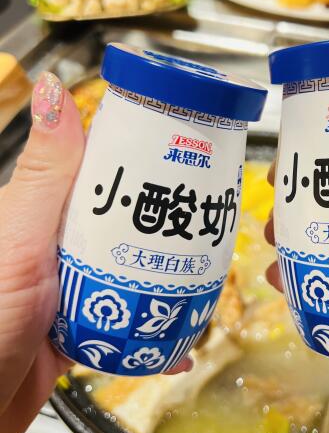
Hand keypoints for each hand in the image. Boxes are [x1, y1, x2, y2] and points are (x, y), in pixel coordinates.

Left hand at [0, 73, 189, 432]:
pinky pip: (125, 324)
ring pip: (127, 272)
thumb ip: (46, 175)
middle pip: (120, 222)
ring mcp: (67, 292)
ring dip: (163, 275)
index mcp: (40, 214)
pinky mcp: (76, 334)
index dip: (138, 154)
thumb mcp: (20, 237)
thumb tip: (56, 92)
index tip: (182, 148)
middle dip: (161, 219)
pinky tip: (178, 341)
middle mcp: (55, 248)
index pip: (96, 169)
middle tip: (203, 216)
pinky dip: (154, 333)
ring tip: (201, 274)